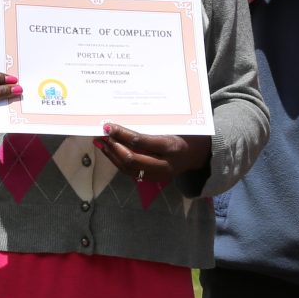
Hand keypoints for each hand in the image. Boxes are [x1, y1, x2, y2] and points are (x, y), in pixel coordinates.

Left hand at [96, 125, 210, 186]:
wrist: (198, 155)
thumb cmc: (185, 133)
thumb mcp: (174, 126)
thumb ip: (152, 125)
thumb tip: (124, 118)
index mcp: (171, 147)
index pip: (140, 142)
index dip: (121, 134)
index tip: (108, 126)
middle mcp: (165, 164)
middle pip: (132, 159)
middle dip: (114, 147)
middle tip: (102, 135)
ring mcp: (159, 175)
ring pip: (129, 168)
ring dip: (112, 155)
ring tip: (101, 143)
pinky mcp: (154, 179)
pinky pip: (131, 172)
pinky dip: (118, 162)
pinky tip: (110, 152)